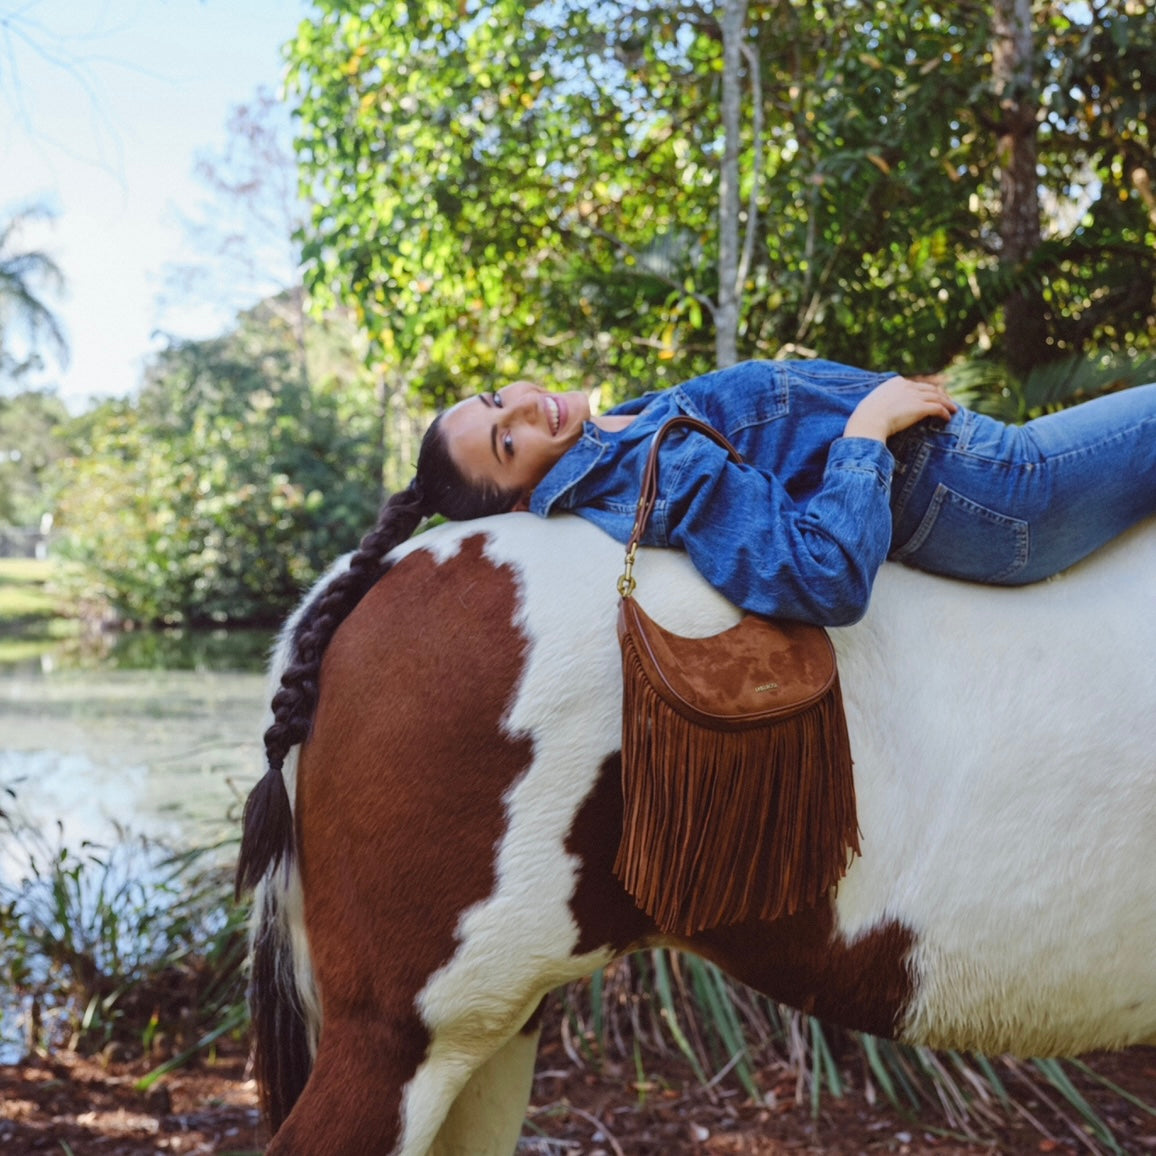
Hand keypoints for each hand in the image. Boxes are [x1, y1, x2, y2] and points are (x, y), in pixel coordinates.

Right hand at [843, 375, 957, 441]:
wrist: (869, 421)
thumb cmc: (866, 416)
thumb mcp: (874, 402)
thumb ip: (883, 401)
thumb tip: (883, 409)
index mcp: (895, 382)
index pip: (916, 384)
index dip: (926, 390)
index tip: (931, 396)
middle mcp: (907, 386)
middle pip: (929, 388)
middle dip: (940, 395)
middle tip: (947, 402)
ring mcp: (915, 395)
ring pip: (937, 397)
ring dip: (947, 403)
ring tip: (953, 409)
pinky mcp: (921, 407)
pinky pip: (938, 408)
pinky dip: (945, 412)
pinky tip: (948, 417)